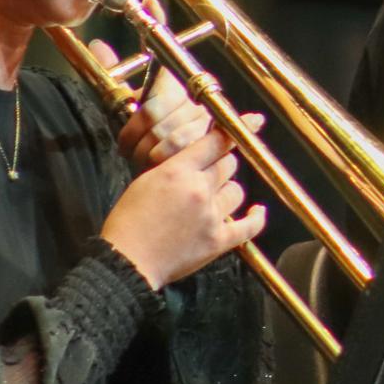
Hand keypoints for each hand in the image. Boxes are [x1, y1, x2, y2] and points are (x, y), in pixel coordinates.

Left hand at [92, 2, 212, 167]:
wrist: (176, 173)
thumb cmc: (151, 137)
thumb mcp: (131, 104)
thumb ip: (116, 74)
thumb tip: (97, 43)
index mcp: (176, 84)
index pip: (165, 50)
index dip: (159, 25)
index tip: (148, 2)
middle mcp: (194, 99)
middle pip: (153, 108)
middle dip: (135, 131)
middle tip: (131, 143)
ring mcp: (203, 121)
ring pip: (159, 132)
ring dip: (143, 149)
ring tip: (143, 154)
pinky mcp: (207, 147)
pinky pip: (165, 151)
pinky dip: (152, 161)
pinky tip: (152, 163)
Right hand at [101, 112, 266, 288]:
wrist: (125, 262)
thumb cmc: (128, 221)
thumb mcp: (145, 181)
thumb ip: (175, 166)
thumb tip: (198, 156)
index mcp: (178, 171)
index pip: (216, 142)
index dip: (237, 129)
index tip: (254, 121)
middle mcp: (199, 189)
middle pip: (228, 165)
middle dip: (220, 166)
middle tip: (208, 175)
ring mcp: (211, 216)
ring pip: (236, 191)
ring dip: (227, 192)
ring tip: (212, 199)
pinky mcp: (218, 241)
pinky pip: (248, 226)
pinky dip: (255, 218)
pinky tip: (257, 211)